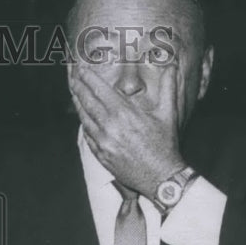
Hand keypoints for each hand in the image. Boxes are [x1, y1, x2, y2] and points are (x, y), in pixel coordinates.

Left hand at [69, 61, 185, 197]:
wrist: (160, 177)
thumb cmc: (165, 145)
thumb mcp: (168, 114)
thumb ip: (168, 88)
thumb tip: (172, 67)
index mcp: (124, 113)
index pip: (99, 90)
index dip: (88, 78)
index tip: (82, 69)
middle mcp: (109, 126)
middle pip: (87, 102)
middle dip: (78, 87)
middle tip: (73, 78)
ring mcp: (102, 141)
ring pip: (84, 118)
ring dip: (78, 104)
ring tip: (74, 94)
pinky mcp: (100, 154)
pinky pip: (87, 136)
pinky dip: (84, 124)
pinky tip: (83, 117)